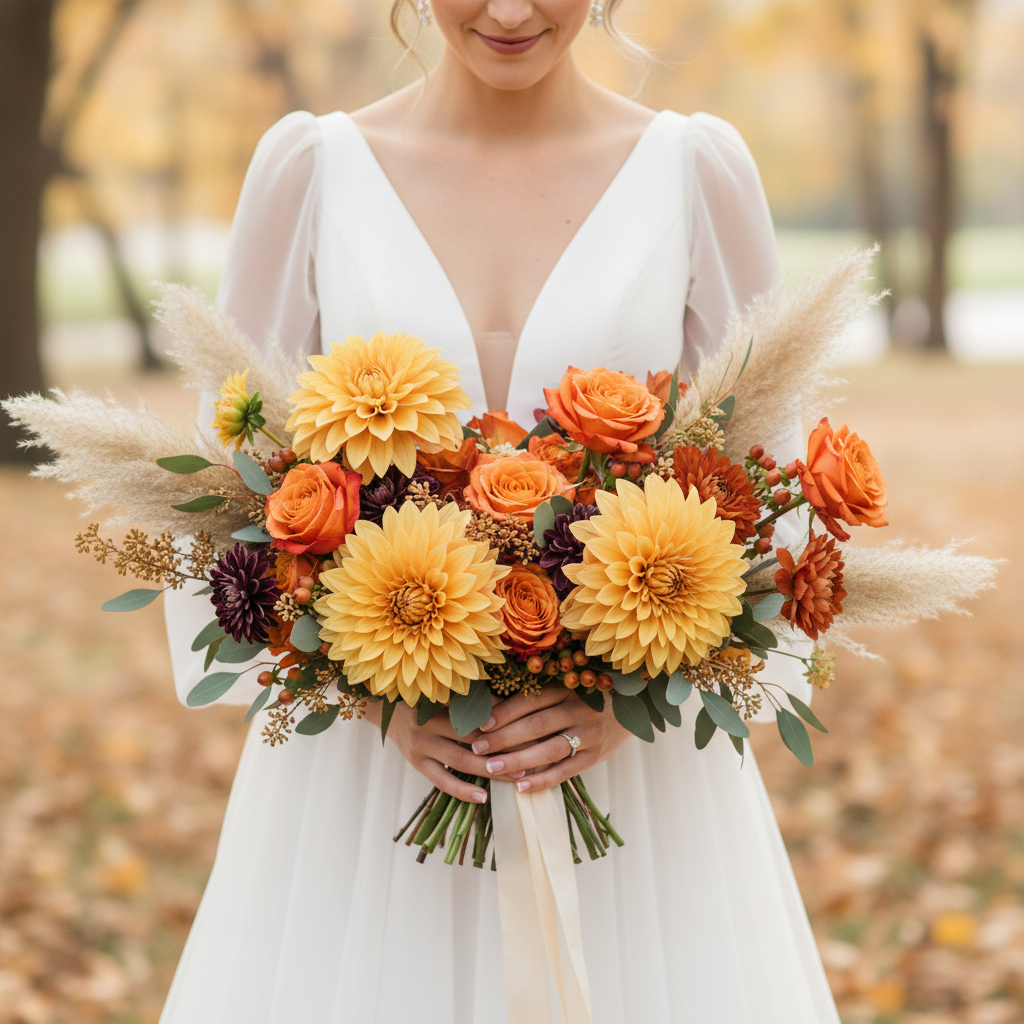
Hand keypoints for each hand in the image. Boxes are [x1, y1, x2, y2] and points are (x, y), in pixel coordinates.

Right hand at [362, 699, 523, 802]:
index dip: (503, 721)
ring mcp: (421, 745)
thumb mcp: (446, 694)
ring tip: (516, 776)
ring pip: (461, 761)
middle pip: (473, 737)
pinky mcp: (417, 764)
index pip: (477, 712)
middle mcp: (429, 723)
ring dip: (490, 770)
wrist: (388, 712)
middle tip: (531, 754)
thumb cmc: (426, 700)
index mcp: (440, 701)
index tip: (530, 728)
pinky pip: (442, 781)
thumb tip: (511, 704)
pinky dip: (463, 791)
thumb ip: (473, 699)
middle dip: (503, 746)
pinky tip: (483, 798)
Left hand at [469, 686, 630, 792]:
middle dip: (504, 738)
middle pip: (536, 725)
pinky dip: (542, 780)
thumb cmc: (586, 697)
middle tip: (477, 748)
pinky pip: (566, 771)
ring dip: (518, 760)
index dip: (504, 713)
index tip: (480, 725)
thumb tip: (493, 708)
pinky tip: (521, 787)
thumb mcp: (567, 689)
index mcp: (567, 688)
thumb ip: (539, 698)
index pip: (530, 701)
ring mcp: (589, 734)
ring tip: (492, 768)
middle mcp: (579, 709)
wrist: (631, 709)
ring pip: (549, 750)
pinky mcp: (595, 756)